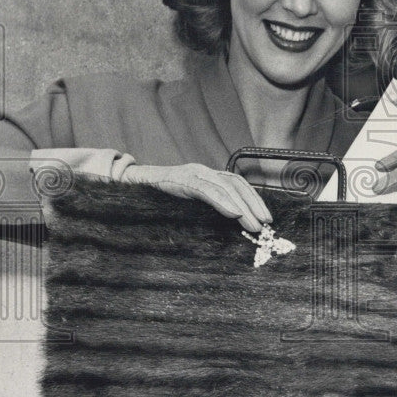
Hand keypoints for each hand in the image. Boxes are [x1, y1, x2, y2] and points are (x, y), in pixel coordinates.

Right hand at [121, 162, 271, 233]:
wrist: (130, 186)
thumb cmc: (157, 199)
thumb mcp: (187, 205)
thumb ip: (205, 209)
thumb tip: (229, 226)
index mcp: (207, 176)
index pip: (237, 184)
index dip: (254, 199)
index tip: (266, 218)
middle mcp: (203, 171)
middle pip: (236, 183)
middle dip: (254, 204)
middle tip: (265, 224)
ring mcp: (193, 172)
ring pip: (225, 186)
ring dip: (243, 206)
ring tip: (253, 224)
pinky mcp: (182, 179)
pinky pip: (207, 189)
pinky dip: (222, 201)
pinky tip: (233, 214)